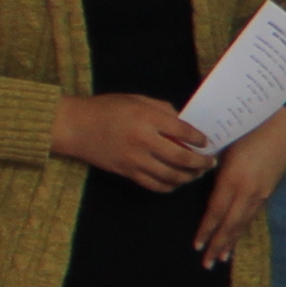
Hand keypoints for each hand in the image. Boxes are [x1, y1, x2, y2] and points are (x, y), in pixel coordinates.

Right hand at [51, 91, 212, 189]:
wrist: (76, 126)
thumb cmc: (106, 109)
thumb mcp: (136, 100)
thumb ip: (162, 110)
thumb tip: (184, 124)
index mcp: (147, 118)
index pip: (183, 131)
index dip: (199, 139)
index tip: (207, 142)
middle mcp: (143, 140)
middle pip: (182, 157)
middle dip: (201, 163)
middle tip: (210, 163)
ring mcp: (135, 159)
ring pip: (171, 176)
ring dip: (189, 177)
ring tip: (196, 173)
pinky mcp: (127, 172)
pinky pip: (155, 185)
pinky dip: (170, 186)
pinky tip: (176, 182)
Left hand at [193, 119, 285, 264]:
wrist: (284, 125)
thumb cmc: (249, 128)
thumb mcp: (226, 146)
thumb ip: (213, 167)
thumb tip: (199, 177)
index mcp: (233, 179)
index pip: (216, 212)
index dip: (206, 230)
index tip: (197, 246)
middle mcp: (248, 191)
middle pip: (230, 224)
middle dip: (218, 244)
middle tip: (208, 264)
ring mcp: (261, 193)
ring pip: (243, 223)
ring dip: (231, 242)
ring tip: (222, 258)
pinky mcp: (269, 191)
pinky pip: (252, 216)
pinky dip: (243, 229)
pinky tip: (237, 236)